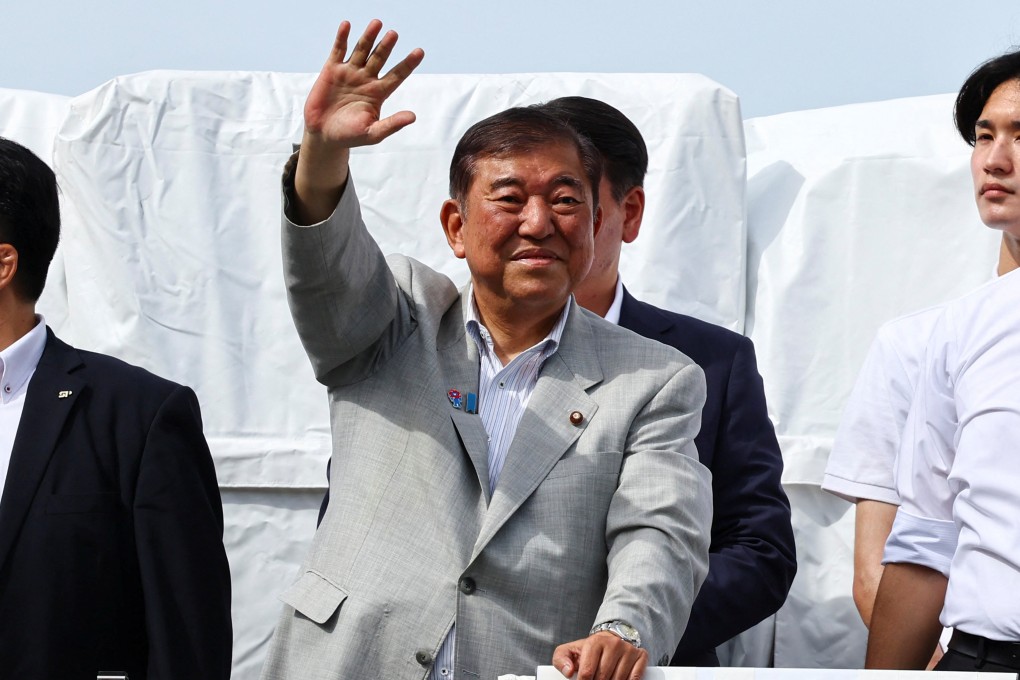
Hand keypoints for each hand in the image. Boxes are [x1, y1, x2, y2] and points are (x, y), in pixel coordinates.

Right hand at [293, 20, 422, 223]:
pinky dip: (342, 38)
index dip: (408, 63)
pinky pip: (339, 50)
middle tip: (394, 34)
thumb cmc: (350, 136)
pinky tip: (347, 25)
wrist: (323, 134)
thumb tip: (413, 117)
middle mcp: (367, 79)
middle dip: (386, 46)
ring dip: (369, 37)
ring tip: (377, 24)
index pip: (397, 75)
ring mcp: (350, 72)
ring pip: (362, 50)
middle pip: (380, 58)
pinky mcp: (332, 69)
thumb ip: (391, 124)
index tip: (419, 52)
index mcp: (379, 92)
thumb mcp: (372, 133)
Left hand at [552, 632, 648, 679]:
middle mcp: (613, 644)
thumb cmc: (589, 650)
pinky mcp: (641, 655)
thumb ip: (561, 660)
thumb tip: (568, 672)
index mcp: (595, 642)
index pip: (587, 672)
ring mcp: (628, 649)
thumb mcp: (570, 651)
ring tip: (605, 679)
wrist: (611, 639)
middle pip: (603, 678)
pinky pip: (634, 678)